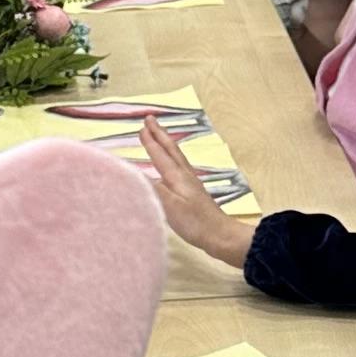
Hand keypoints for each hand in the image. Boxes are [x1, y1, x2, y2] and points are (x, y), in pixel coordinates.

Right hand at [140, 117, 257, 264]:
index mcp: (177, 177)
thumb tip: (135, 172)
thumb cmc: (195, 222)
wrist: (220, 236)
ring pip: (176, 158)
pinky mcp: (193, 194)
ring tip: (159, 137)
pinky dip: (171, 161)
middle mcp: (184, 176)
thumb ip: (153, 188)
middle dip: (160, 134)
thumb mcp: (170, 206)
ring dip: (166, 145)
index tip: (141, 127)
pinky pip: (179, 169)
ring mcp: (190, 184)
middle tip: (150, 120)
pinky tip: (170, 169)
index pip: (161, 155)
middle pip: (171, 150)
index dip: (150, 142)